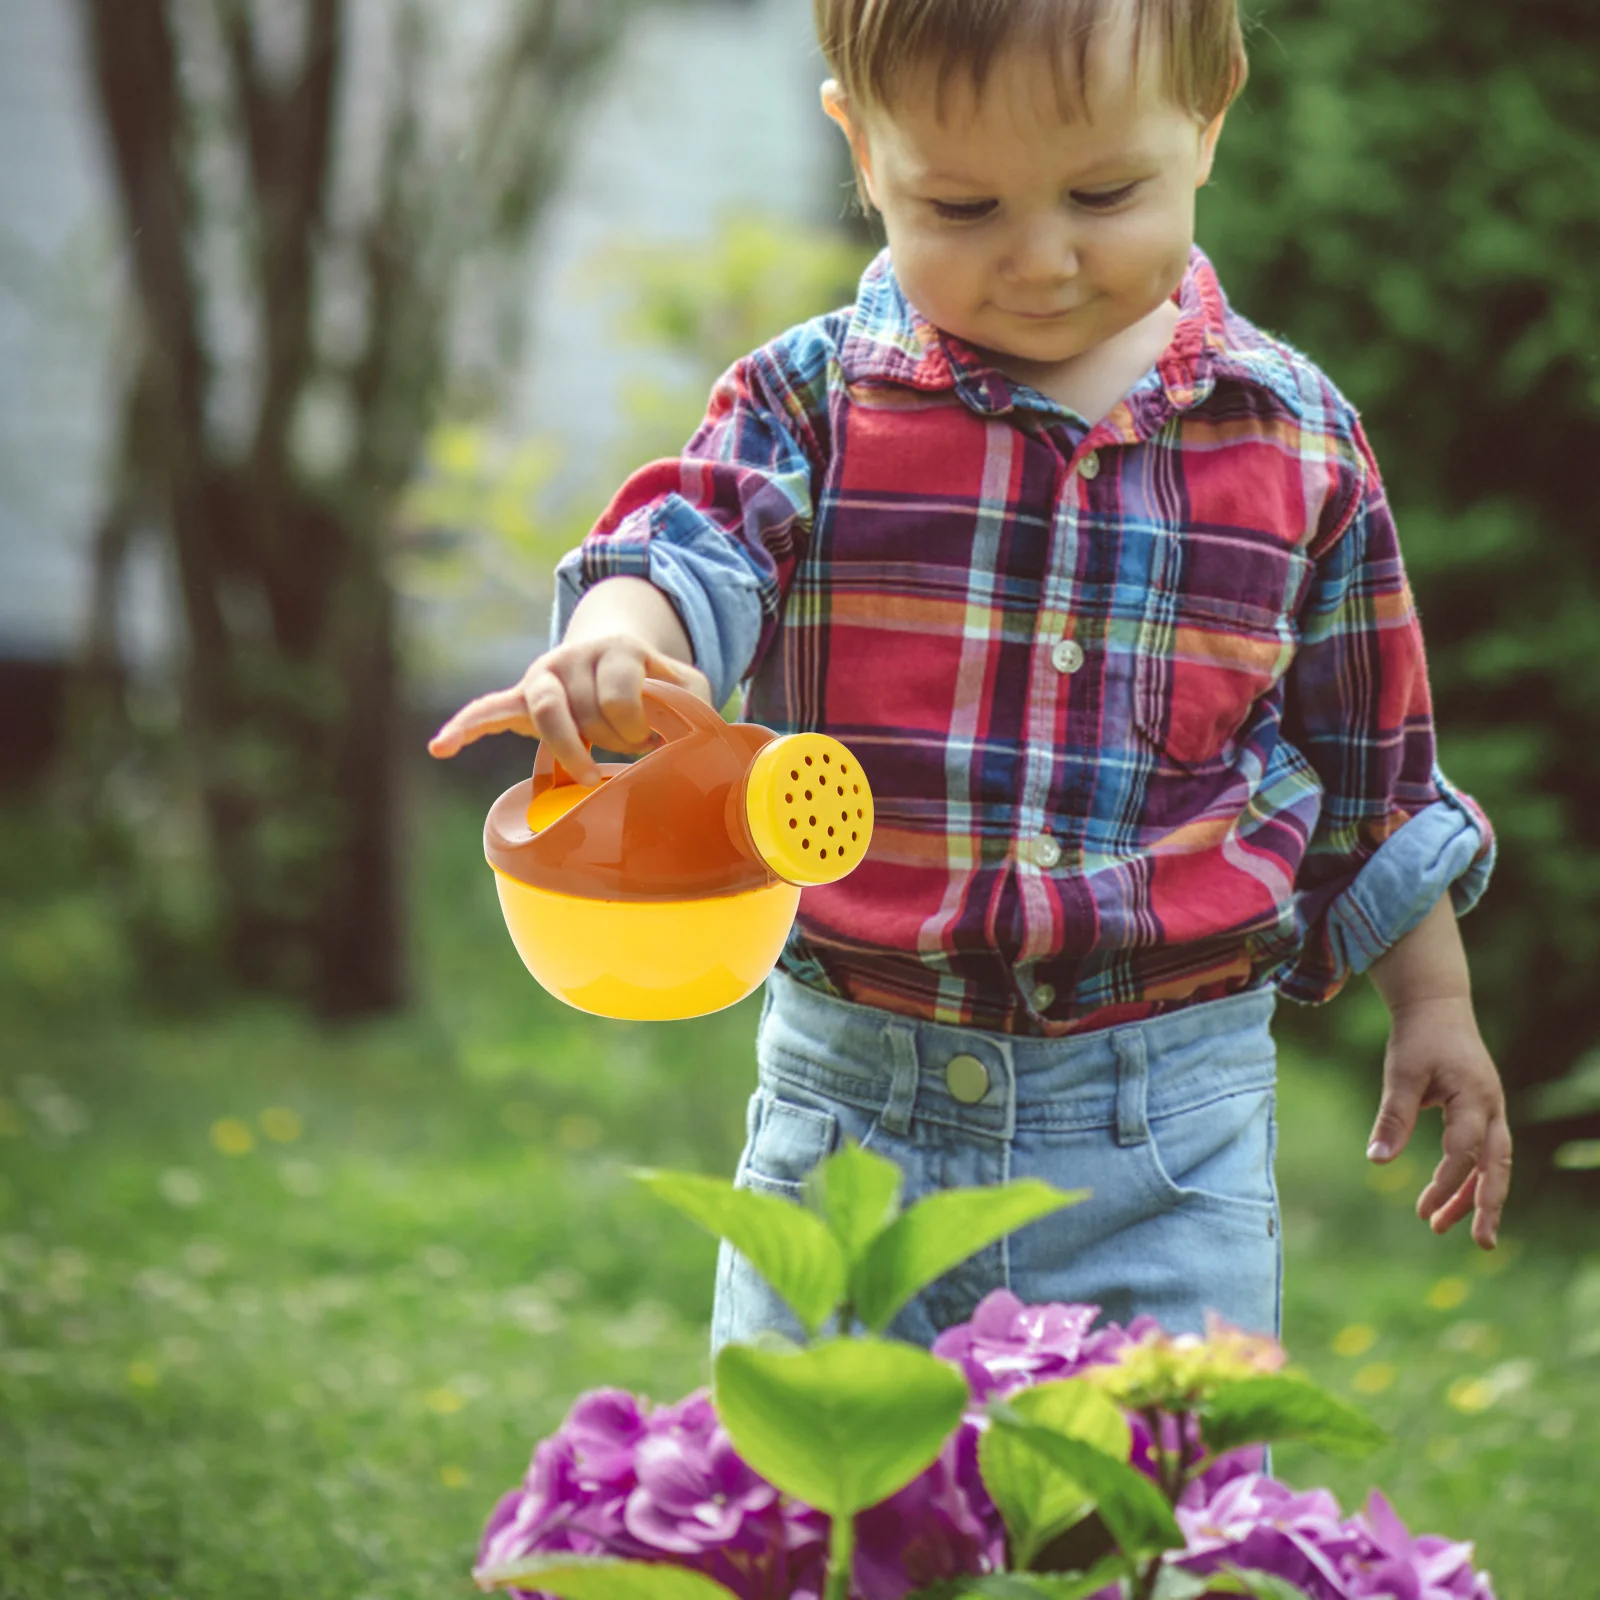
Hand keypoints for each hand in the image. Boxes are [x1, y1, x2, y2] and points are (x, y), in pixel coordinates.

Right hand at [427, 635, 711, 784]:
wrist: (614, 658)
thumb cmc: (656, 684)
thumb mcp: (688, 687)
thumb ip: (697, 704)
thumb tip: (703, 739)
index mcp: (618, 649)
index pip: (621, 697)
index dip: (637, 726)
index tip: (650, 740)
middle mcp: (575, 656)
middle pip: (586, 710)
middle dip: (609, 737)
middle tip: (627, 747)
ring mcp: (545, 675)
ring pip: (545, 712)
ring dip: (568, 748)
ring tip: (586, 774)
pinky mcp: (522, 697)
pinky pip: (487, 709)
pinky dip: (466, 727)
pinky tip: (441, 747)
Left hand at [1366, 995, 1510, 1248]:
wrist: (1436, 1007)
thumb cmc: (1417, 1039)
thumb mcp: (1400, 1074)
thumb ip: (1392, 1117)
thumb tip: (1377, 1161)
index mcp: (1475, 1098)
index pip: (1465, 1151)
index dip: (1448, 1182)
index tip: (1424, 1209)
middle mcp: (1492, 1107)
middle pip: (1497, 1166)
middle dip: (1488, 1206)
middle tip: (1481, 1244)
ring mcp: (1491, 1110)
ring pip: (1492, 1163)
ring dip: (1474, 1196)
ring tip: (1442, 1226)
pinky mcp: (1482, 1111)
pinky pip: (1483, 1152)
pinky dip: (1469, 1176)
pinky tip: (1446, 1196)